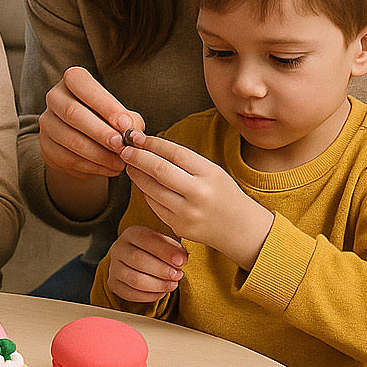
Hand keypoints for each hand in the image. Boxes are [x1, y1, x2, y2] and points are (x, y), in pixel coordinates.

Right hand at [39, 67, 143, 179]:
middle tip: (121, 145)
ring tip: (119, 161)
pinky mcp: (46, 146)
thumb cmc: (107, 120)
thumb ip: (130, 121)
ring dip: (98, 153)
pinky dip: (92, 166)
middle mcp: (55, 97)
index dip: (105, 105)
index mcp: (72, 80)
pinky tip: (109, 168)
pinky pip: (67, 157)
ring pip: (69, 138)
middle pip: (72, 112)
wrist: (86, 141)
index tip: (125, 125)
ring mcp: (47, 122)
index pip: (83, 85)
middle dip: (100, 131)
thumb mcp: (121, 115)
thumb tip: (134, 135)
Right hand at [105, 224, 187, 302]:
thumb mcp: (164, 243)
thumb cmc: (155, 251)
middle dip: (162, 270)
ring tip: (173, 284)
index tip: (182, 261)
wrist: (139, 260)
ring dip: (158, 285)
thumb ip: (174, 248)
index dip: (165, 251)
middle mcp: (118, 249)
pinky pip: (131, 294)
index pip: (146, 239)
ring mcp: (114, 267)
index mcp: (131, 234)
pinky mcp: (114, 284)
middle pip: (138, 260)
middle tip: (178, 275)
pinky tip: (162, 292)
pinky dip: (150, 296)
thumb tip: (182, 259)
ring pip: (135, 279)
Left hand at [121, 134, 272, 269]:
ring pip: (151, 188)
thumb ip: (184, 160)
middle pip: (158, 170)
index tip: (138, 138)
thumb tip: (148, 145)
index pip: (174, 153)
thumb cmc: (224, 194)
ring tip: (129, 164)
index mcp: (210, 174)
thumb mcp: (212, 171)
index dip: (152, 143)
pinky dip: (145, 191)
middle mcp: (198, 194)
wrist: (241, 229)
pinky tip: (142, 183)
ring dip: (136, 174)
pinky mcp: (178, 226)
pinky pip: (154, 204)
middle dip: (137, 157)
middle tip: (125, 149)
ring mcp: (187, 212)